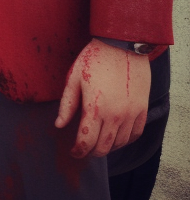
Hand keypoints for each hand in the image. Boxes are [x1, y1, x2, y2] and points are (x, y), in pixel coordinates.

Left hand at [55, 39, 150, 157]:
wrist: (122, 46)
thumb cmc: (94, 59)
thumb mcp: (74, 78)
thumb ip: (67, 105)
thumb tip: (59, 125)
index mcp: (95, 108)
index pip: (86, 141)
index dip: (78, 150)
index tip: (73, 152)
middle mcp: (115, 115)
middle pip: (103, 146)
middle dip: (91, 152)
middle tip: (83, 151)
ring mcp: (131, 114)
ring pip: (120, 143)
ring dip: (108, 148)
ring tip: (97, 144)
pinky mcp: (141, 110)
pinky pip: (135, 134)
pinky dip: (125, 141)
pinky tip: (116, 138)